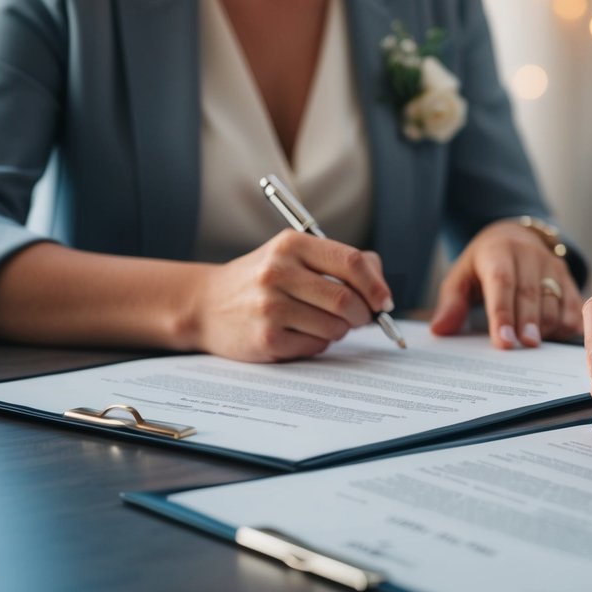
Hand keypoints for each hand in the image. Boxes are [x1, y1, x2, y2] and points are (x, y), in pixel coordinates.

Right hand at [187, 230, 394, 361]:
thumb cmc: (264, 279)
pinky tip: (300, 334)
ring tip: (322, 323)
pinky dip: (318, 344)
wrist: (206, 304)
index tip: (385, 301)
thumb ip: (340, 263)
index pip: (351, 262)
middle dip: (363, 315)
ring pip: (334, 328)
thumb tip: (381, 290)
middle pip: (346, 300)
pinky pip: (315, 347)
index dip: (376, 285)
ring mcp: (270, 307)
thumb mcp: (294, 255)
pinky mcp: (266, 338)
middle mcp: (278, 272)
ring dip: (339, 331)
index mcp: (292, 244)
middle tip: (360, 319)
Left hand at [430, 219, 582, 347]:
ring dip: (545, 326)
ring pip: (554, 300)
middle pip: (530, 293)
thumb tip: (440, 329)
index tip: (503, 341)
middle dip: (527, 322)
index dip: (502, 313)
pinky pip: (573, 304)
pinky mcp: (568, 277)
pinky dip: (566, 324)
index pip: (501, 282)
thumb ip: (451, 302)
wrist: (515, 236)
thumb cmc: (484, 264)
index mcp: (498, 251)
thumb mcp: (462, 275)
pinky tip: (553, 337)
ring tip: (533, 345)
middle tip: (523, 347)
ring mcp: (552, 264)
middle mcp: (528, 254)